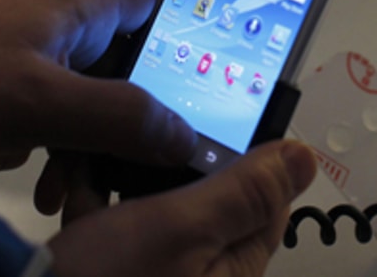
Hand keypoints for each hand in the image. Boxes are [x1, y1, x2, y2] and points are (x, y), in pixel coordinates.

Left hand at [0, 0, 195, 168]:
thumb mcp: (41, 102)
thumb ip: (119, 116)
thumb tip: (184, 134)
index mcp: (74, 7)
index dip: (182, 29)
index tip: (200, 81)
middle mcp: (55, 22)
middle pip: (119, 60)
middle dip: (126, 114)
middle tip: (129, 161)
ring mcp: (24, 49)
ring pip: (79, 93)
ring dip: (77, 138)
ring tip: (60, 185)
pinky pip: (40, 106)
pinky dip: (36, 137)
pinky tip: (9, 160)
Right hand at [47, 140, 316, 276]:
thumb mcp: (182, 227)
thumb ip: (243, 190)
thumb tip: (304, 158)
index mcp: (232, 266)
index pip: (263, 197)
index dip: (242, 151)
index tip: (212, 115)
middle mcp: (197, 268)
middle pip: (199, 191)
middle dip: (164, 157)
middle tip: (139, 129)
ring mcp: (152, 266)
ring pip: (149, 197)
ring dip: (121, 170)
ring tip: (96, 150)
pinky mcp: (111, 261)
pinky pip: (111, 214)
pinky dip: (91, 192)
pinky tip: (72, 176)